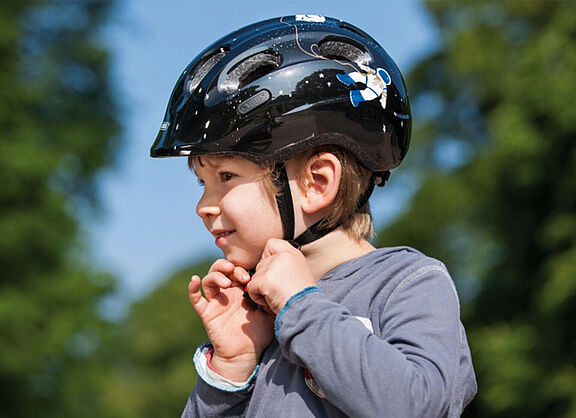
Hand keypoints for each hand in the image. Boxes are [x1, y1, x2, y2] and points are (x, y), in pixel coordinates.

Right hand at [188, 259, 273, 380]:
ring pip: (209, 279)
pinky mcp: (207, 313)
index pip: (238, 270)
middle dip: (231, 268)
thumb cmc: (259, 334)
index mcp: (241, 290)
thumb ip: (270, 298)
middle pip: (222, 270)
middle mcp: (228, 293)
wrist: (246, 355)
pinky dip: (192, 288)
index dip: (242, 269)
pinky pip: (195, 299)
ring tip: (227, 282)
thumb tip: (275, 282)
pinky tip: (195, 279)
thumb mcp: (269, 312)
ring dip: (216, 275)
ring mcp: (216, 302)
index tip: (252, 276)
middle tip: (242, 276)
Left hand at [246, 238, 315, 313]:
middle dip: (265, 279)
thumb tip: (266, 265)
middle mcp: (283, 256)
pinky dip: (257, 298)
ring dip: (261, 289)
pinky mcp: (265, 279)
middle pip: (261, 264)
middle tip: (279, 289)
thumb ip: (283, 265)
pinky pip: (251, 288)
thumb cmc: (302, 298)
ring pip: (255, 277)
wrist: (306, 311)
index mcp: (293, 254)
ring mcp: (273, 267)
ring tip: (277, 296)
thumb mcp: (298, 273)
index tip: (275, 272)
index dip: (268, 257)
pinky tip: (270, 301)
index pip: (271, 244)